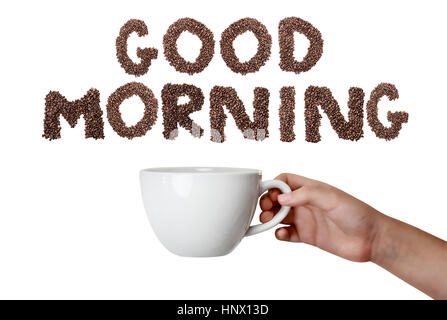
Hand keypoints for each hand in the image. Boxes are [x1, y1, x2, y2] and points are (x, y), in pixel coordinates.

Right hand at [260, 173, 381, 261]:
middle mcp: (306, 203)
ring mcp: (306, 219)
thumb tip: (281, 198)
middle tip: (264, 210)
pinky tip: (282, 234)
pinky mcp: (307, 236)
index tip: (270, 195)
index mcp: (311, 188)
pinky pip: (287, 234)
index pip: (285, 181)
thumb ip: (305, 195)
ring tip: (267, 222)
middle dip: (267, 203)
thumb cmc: (357, 213)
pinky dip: (280, 234)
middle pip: (278, 199)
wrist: (372, 239)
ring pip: (279, 216)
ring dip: (270, 218)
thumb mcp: (331, 198)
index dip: (274, 186)